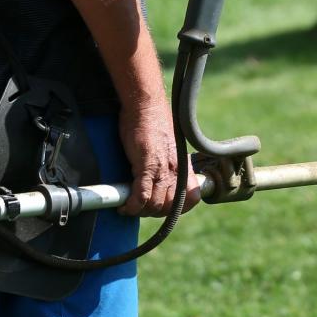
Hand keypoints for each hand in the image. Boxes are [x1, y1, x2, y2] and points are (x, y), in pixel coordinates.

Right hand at [117, 102, 199, 216]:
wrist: (146, 104)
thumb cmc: (153, 121)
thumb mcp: (168, 145)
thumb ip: (169, 163)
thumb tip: (163, 177)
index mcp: (183, 166)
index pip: (192, 199)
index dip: (177, 208)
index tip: (162, 208)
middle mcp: (176, 170)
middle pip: (168, 207)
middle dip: (153, 212)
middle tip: (140, 207)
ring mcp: (162, 169)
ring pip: (154, 205)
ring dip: (140, 211)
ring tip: (129, 207)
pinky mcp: (146, 165)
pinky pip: (141, 196)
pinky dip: (132, 205)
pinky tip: (125, 206)